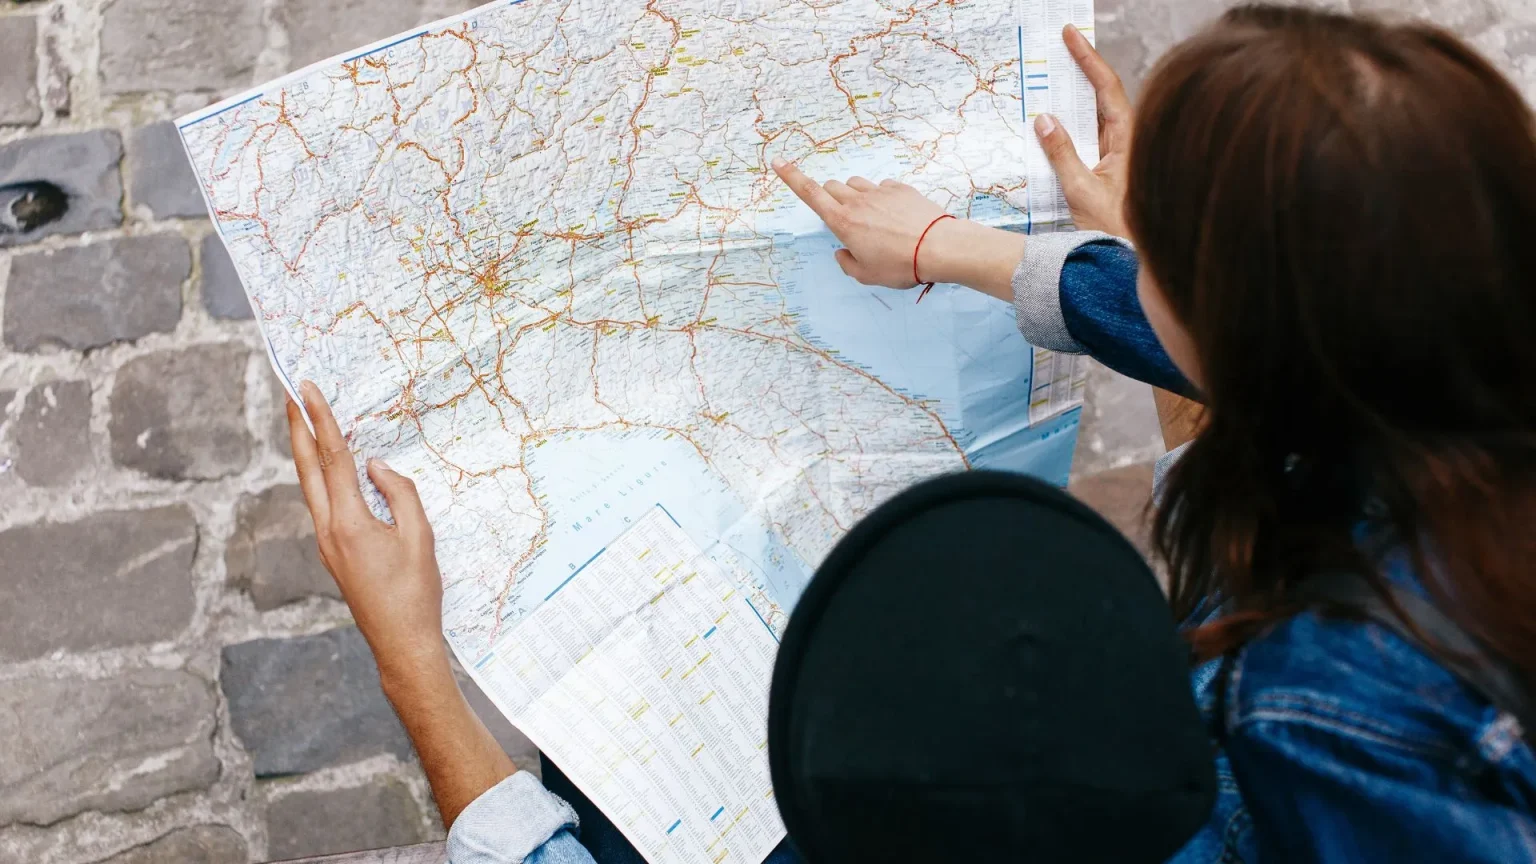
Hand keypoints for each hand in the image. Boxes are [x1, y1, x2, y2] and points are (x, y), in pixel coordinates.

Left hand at [287, 381, 447, 694]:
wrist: (401, 643)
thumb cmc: (416, 593)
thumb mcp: (420, 538)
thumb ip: (401, 494)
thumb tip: (376, 468)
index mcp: (350, 523)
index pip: (333, 459)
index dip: (322, 420)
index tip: (308, 390)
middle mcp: (329, 531)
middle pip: (307, 469)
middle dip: (298, 429)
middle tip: (290, 395)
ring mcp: (327, 544)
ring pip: (311, 488)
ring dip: (306, 452)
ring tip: (305, 422)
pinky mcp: (334, 553)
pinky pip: (324, 505)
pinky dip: (322, 478)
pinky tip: (329, 470)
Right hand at [769, 161, 952, 288]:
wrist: (938, 247)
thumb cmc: (900, 265)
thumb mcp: (866, 275)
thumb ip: (847, 263)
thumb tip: (842, 251)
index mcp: (842, 222)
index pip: (809, 193)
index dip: (791, 177)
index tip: (778, 162)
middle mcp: (857, 201)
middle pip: (832, 187)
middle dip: (830, 198)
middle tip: (844, 219)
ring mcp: (880, 192)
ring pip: (855, 184)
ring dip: (854, 196)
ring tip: (871, 218)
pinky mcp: (900, 189)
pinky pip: (881, 186)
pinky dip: (880, 196)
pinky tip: (893, 214)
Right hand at [1033, 24, 1133, 237]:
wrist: (1133, 259)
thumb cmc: (1117, 230)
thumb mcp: (1081, 192)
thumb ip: (1061, 154)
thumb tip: (1044, 119)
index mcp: (1128, 139)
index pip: (1107, 88)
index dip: (1088, 58)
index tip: (1071, 36)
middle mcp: (1128, 141)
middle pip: (1103, 94)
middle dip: (1080, 69)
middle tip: (1059, 47)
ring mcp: (1120, 153)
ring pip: (1096, 115)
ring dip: (1075, 97)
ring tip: (1053, 76)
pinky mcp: (1111, 167)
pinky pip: (1091, 136)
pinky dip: (1073, 123)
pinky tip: (1055, 119)